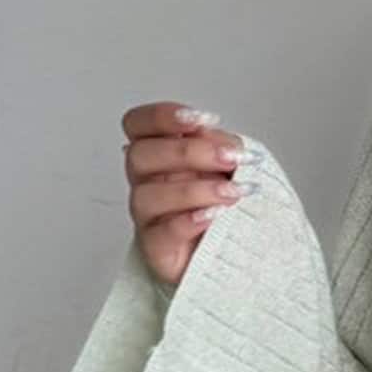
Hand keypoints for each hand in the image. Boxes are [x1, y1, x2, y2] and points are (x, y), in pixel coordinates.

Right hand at [121, 102, 261, 288]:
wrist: (227, 255)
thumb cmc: (223, 206)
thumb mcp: (228, 168)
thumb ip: (219, 146)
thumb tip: (218, 136)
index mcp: (157, 153)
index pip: (138, 124)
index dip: (162, 117)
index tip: (202, 119)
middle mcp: (145, 181)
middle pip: (140, 155)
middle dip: (189, 152)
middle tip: (231, 158)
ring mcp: (147, 215)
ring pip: (148, 195)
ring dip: (196, 190)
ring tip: (233, 192)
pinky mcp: (156, 247)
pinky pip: (162, 232)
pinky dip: (189, 220)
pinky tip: (215, 215)